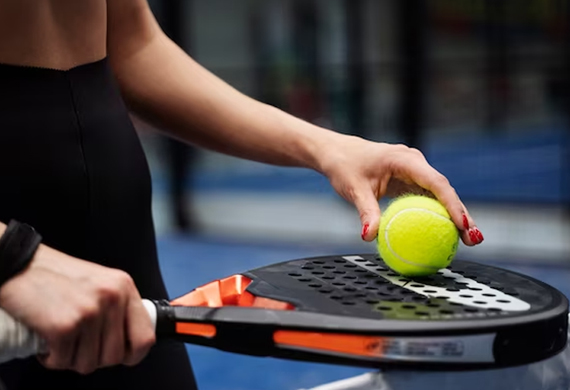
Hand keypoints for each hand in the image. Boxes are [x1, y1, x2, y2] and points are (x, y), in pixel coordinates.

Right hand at [0, 243, 154, 373]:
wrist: (19, 265)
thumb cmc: (56, 276)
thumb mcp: (99, 283)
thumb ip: (116, 307)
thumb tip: (127, 341)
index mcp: (124, 287)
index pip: (146, 337)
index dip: (133, 355)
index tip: (121, 357)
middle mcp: (112, 298)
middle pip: (114, 357)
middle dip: (94, 358)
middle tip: (77, 346)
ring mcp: (90, 312)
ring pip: (89, 364)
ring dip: (71, 359)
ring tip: (61, 340)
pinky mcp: (64, 326)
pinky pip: (63, 362)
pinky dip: (51, 358)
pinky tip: (47, 341)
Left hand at [319, 135, 482, 245]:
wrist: (338, 152)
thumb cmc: (345, 166)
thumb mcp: (354, 189)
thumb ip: (366, 212)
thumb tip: (370, 237)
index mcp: (405, 160)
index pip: (436, 183)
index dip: (452, 204)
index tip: (463, 224)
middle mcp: (415, 163)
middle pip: (444, 190)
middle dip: (462, 214)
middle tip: (474, 240)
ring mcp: (415, 171)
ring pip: (440, 195)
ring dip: (454, 216)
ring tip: (468, 242)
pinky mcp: (410, 179)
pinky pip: (427, 198)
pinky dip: (436, 215)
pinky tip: (443, 235)